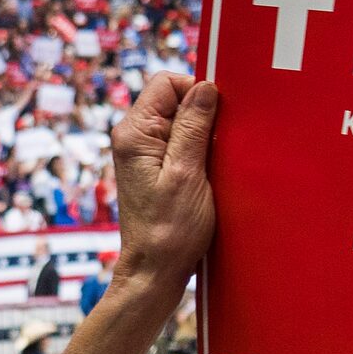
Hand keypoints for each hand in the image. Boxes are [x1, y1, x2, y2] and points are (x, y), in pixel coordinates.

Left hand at [108, 72, 218, 283]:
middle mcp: (134, 138)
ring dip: (203, 138)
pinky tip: (209, 176)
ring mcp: (143, 154)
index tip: (219, 118)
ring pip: (181, 124)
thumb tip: (205, 87)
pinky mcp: (155, 170)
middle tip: (217, 148)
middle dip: (202, 116)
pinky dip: (200, 154)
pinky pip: (181, 145)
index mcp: (135, 133)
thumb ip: (193, 127)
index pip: (166, 83)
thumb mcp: (187, 174)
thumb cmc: (170, 230)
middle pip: (174, 101)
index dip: (196, 92)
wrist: (156, 270)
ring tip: (211, 167)